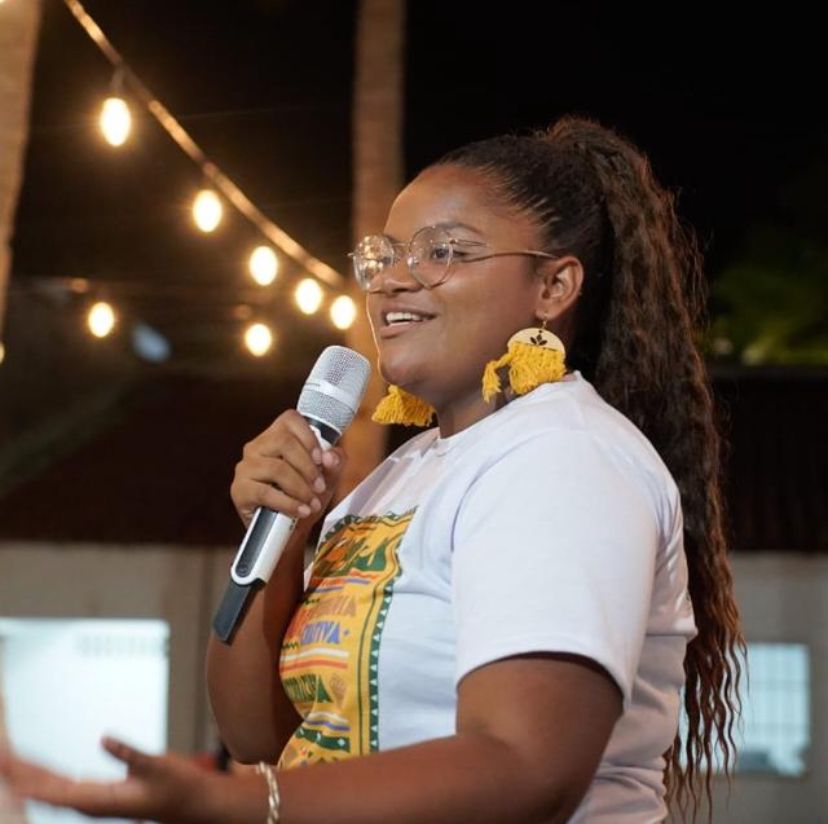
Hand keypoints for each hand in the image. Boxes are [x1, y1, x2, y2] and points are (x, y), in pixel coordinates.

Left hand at [0, 737, 212, 823]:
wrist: (192, 805)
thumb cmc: (178, 787)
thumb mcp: (159, 765)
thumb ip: (130, 752)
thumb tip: (104, 738)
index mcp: (104, 800)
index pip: (58, 792)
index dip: (32, 782)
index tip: (10, 771)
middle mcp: (93, 803)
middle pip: (48, 790)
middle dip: (22, 774)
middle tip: (0, 757)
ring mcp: (94, 799)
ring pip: (53, 787)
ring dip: (30, 774)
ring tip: (7, 760)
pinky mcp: (98, 793)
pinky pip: (63, 784)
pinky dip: (46, 774)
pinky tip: (33, 770)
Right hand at [231, 409, 347, 528]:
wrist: (287, 530)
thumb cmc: (305, 495)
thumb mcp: (327, 476)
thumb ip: (334, 461)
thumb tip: (331, 457)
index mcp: (277, 435)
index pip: (290, 419)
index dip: (309, 437)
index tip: (322, 459)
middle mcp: (257, 446)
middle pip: (283, 442)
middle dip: (307, 467)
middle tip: (320, 487)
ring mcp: (245, 467)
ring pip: (276, 468)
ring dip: (300, 488)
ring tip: (313, 503)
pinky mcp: (239, 490)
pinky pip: (265, 492)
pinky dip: (288, 503)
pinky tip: (301, 511)